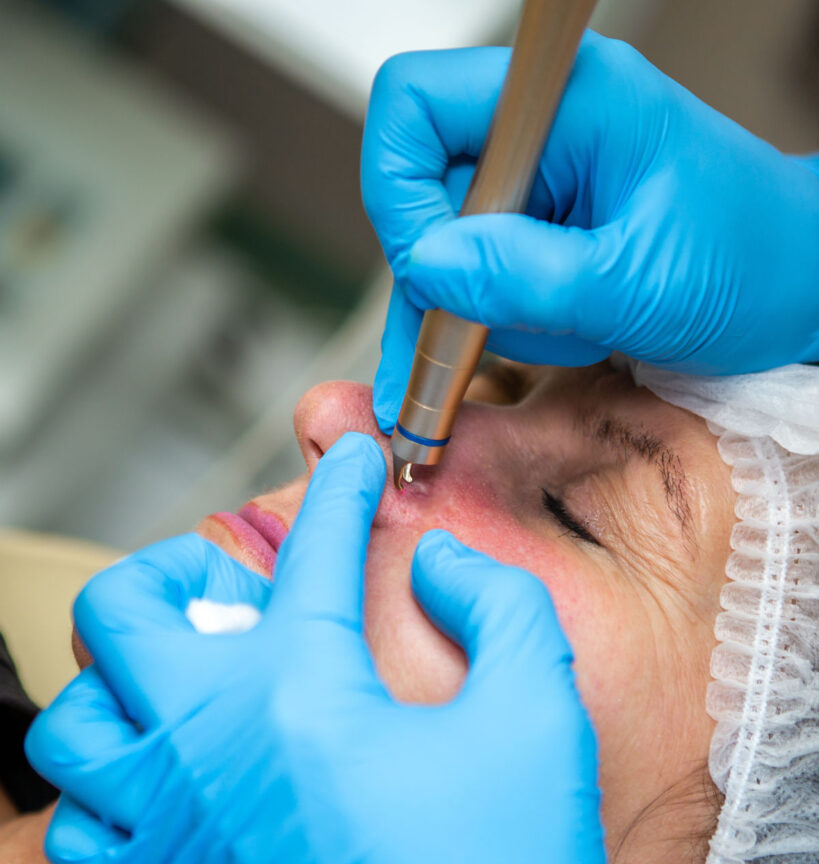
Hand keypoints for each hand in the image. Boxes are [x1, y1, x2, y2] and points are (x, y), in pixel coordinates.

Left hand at [27, 432, 622, 863]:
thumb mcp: (539, 714)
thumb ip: (495, 602)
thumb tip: (434, 560)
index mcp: (303, 694)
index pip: (309, 550)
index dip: (341, 489)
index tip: (353, 464)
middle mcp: (212, 749)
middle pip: (120, 611)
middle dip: (175, 568)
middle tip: (238, 583)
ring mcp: (176, 828)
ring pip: (75, 717)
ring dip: (123, 674)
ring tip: (192, 673)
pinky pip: (81, 820)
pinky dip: (109, 779)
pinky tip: (175, 771)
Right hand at [361, 33, 818, 430]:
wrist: (793, 288)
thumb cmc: (749, 264)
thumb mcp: (637, 284)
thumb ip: (526, 276)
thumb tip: (425, 266)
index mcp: (567, 101)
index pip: (415, 104)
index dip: (400, 190)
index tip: (433, 267)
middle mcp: (542, 128)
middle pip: (420, 188)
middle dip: (445, 276)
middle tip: (484, 331)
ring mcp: (538, 177)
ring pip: (442, 243)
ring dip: (481, 309)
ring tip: (563, 327)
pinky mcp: (539, 221)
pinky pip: (473, 268)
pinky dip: (487, 319)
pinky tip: (540, 338)